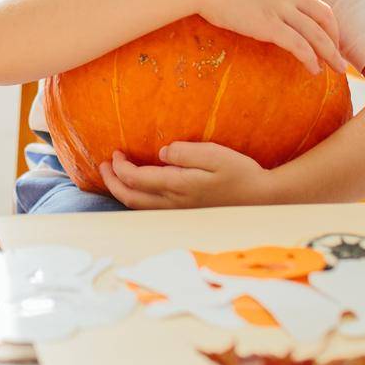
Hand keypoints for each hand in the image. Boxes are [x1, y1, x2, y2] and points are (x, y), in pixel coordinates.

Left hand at [99, 143, 274, 209]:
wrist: (262, 198)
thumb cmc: (240, 173)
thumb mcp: (215, 155)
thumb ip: (186, 153)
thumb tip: (162, 153)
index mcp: (178, 186)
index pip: (137, 179)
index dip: (120, 167)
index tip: (115, 153)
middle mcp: (174, 203)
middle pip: (131, 198)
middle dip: (112, 181)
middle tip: (103, 164)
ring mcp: (179, 210)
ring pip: (139, 206)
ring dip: (122, 191)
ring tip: (113, 175)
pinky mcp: (185, 212)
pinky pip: (150, 208)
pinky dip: (136, 197)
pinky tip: (137, 187)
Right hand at [185, 0, 341, 73]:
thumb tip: (262, 2)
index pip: (317, 2)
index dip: (326, 22)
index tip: (327, 36)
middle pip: (326, 17)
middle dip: (336, 38)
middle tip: (339, 56)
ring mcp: (281, 9)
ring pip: (318, 34)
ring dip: (331, 53)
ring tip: (337, 69)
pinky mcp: (269, 25)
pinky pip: (299, 45)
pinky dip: (311, 59)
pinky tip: (314, 70)